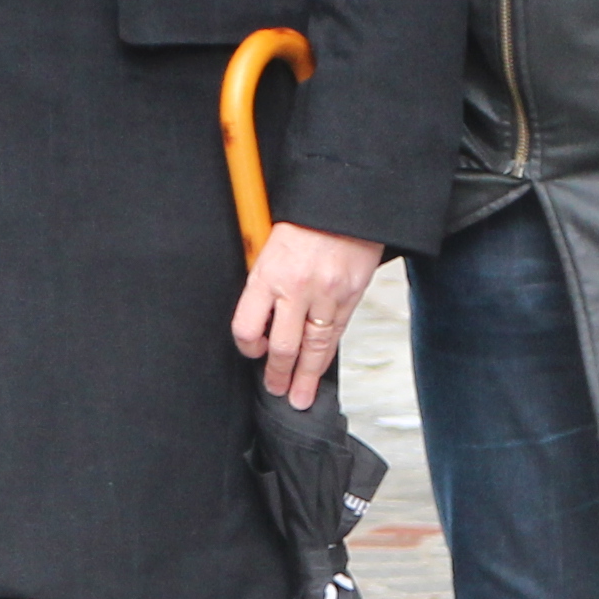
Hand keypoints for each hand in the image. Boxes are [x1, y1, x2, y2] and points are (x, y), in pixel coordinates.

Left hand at [231, 221, 384, 408]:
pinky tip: (320, 370)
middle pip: (283, 347)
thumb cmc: (305, 219)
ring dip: (305, 377)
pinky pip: (336, 335)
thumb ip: (263, 278)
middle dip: (278, 374)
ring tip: (300, 396)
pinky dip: (327, 356)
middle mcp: (296, 289)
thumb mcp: (269, 244)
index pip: (248, 327)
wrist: (346, 201)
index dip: (248, 346)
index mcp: (268, 274)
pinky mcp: (350, 297)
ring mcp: (326, 296)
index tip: (252, 350)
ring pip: (313, 349)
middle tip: (276, 389)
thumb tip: (260, 313)